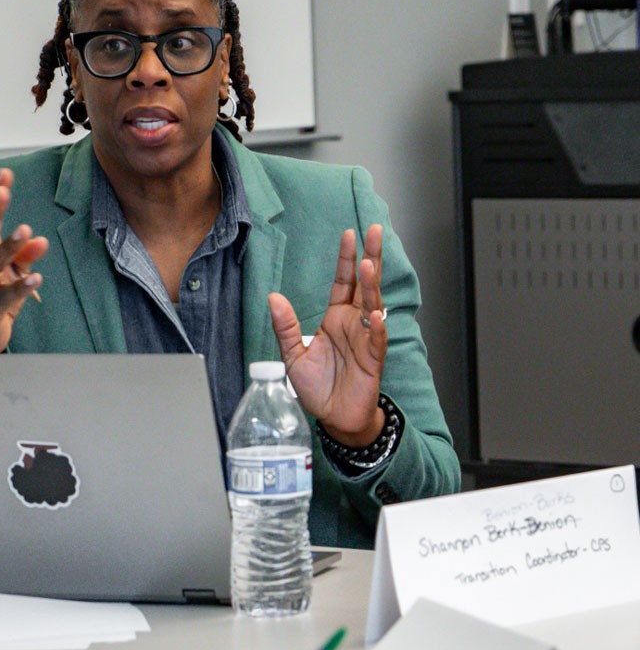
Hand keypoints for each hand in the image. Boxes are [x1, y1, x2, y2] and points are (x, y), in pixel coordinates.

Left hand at [269, 225, 386, 446]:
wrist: (334, 418)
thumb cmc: (318, 388)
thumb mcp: (293, 355)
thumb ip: (286, 327)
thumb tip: (274, 297)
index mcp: (335, 318)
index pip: (343, 281)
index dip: (347, 258)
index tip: (350, 234)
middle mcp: (353, 323)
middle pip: (364, 284)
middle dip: (370, 257)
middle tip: (372, 232)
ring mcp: (365, 339)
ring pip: (372, 305)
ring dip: (371, 286)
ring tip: (368, 265)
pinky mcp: (373, 360)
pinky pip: (376, 339)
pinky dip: (375, 326)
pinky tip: (373, 314)